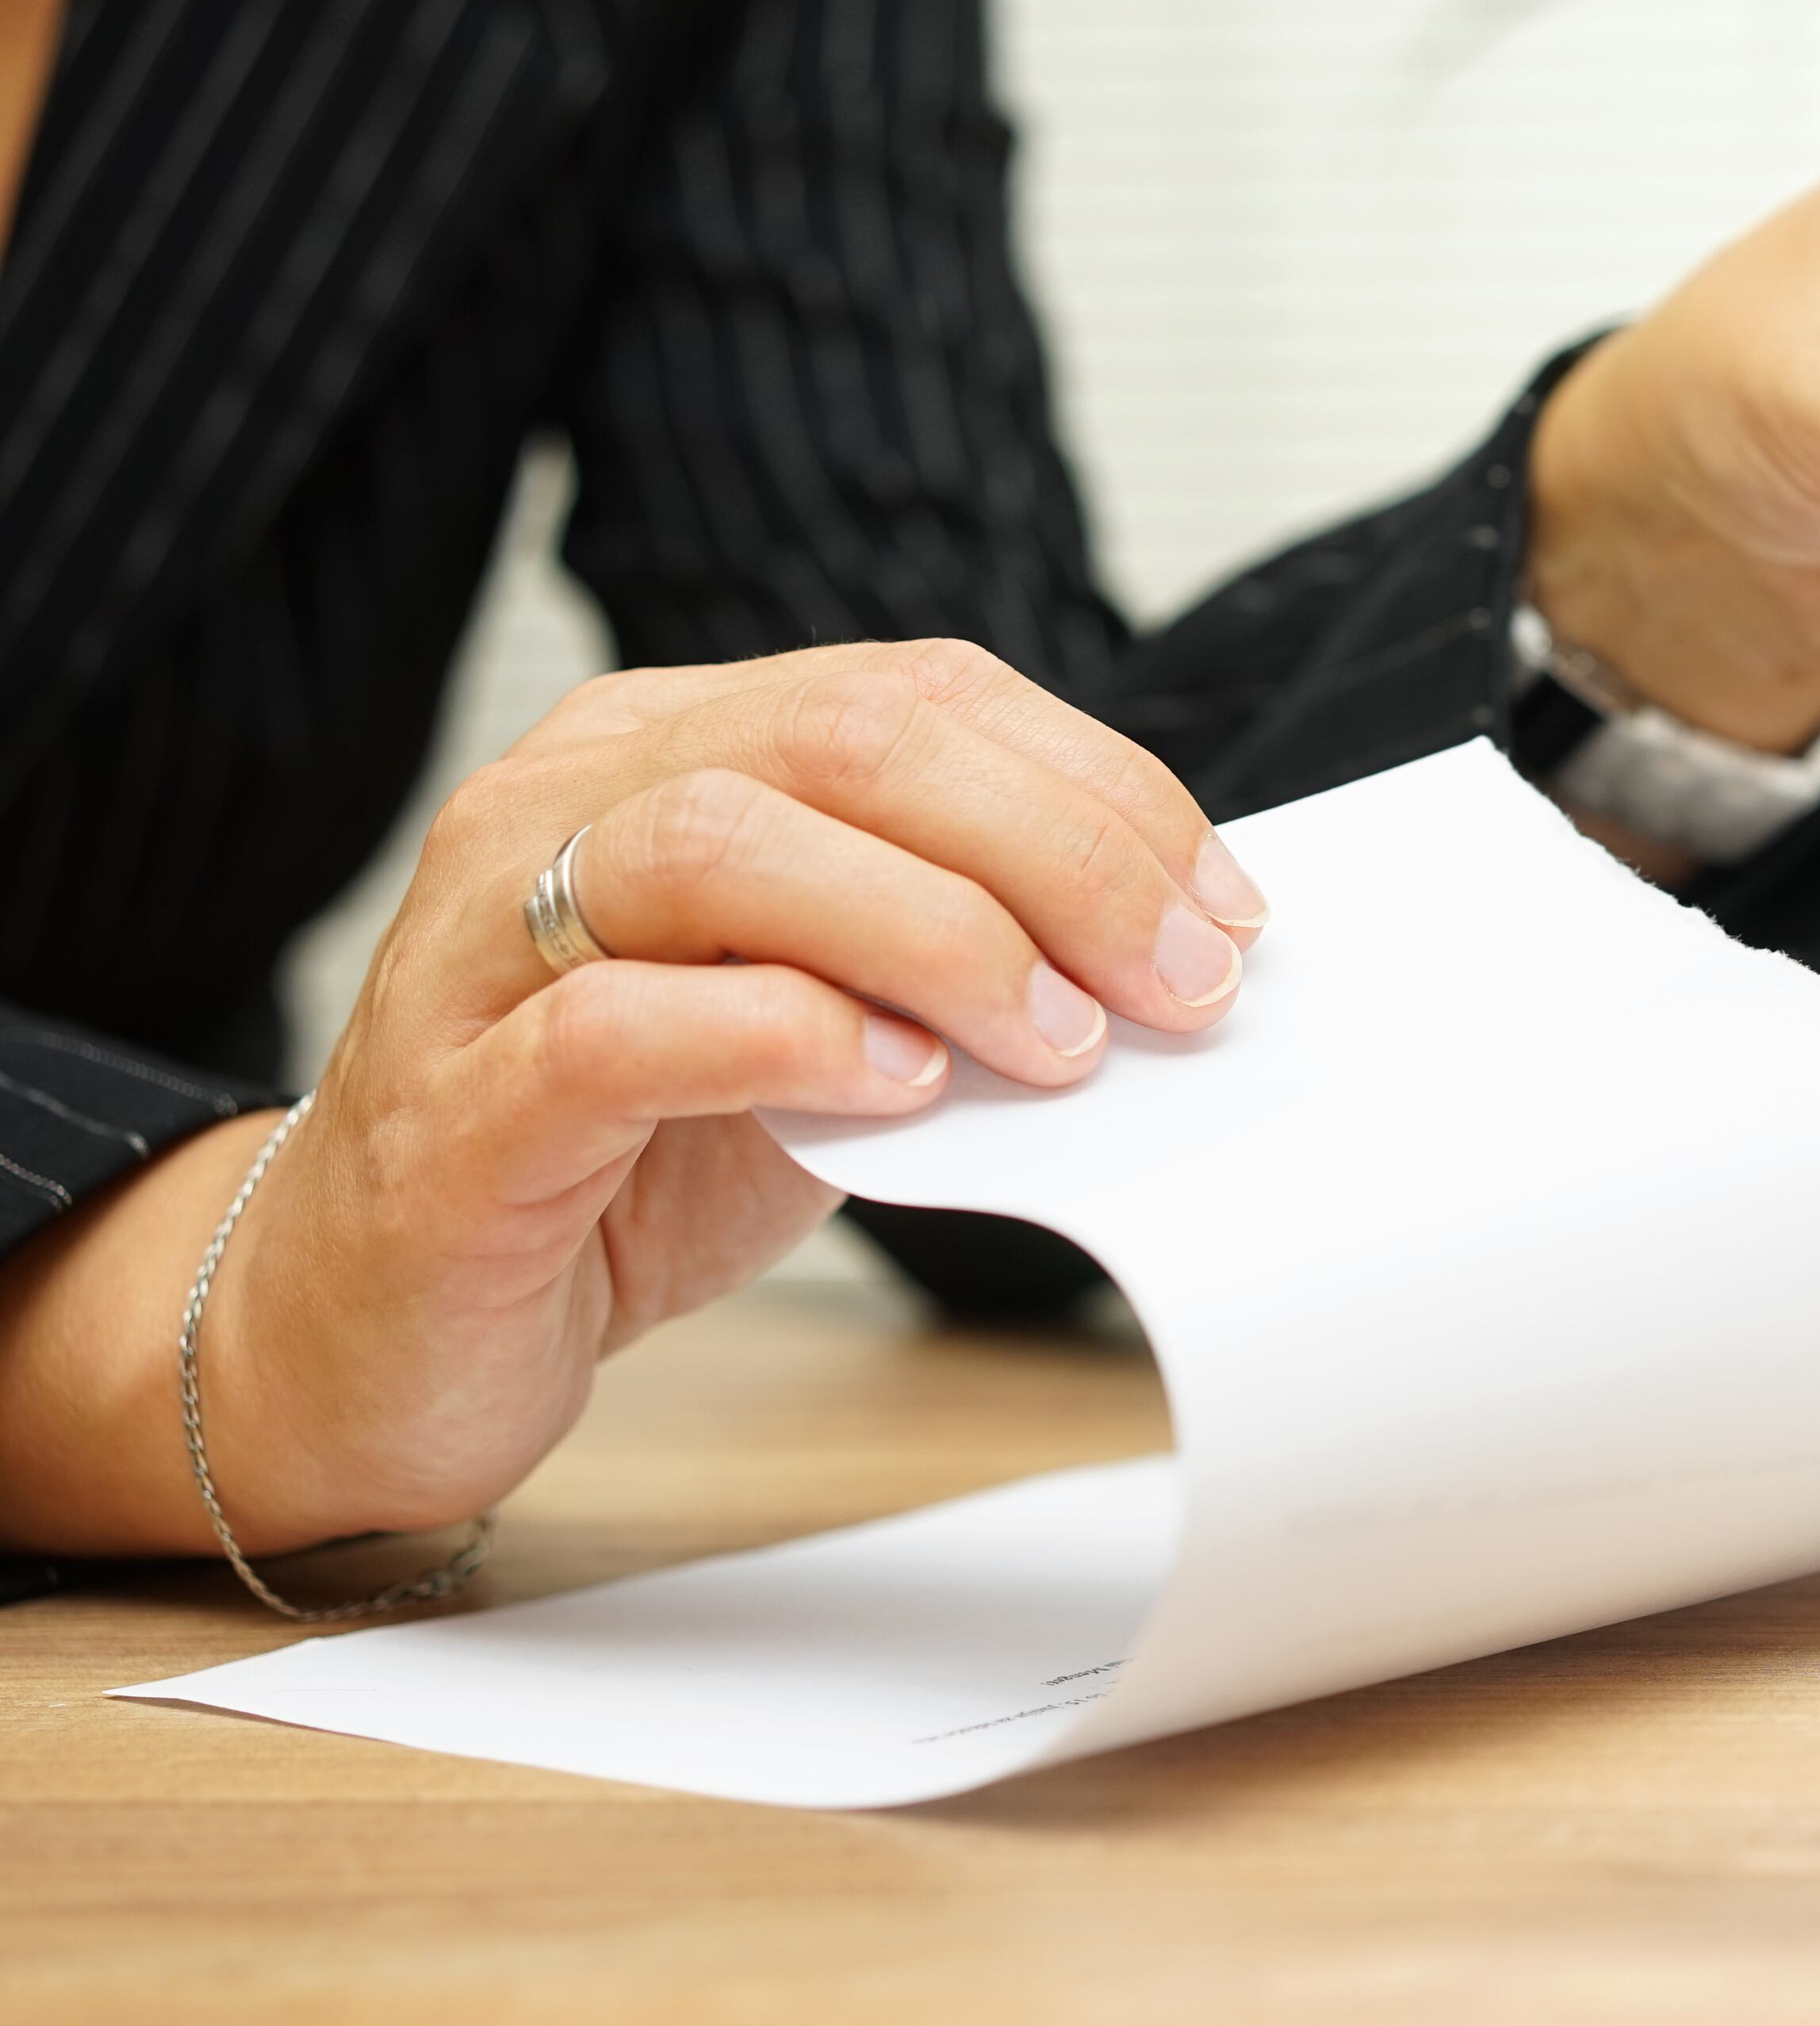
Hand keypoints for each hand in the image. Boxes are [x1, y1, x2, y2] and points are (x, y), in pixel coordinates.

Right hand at [0, 642, 1264, 1556]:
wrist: (389, 1332)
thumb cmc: (628, 1160)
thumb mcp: (826, 1024)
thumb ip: (951, 958)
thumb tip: (1170, 949)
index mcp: (662, 752)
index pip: (916, 694)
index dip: (1097, 790)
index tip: (1224, 911)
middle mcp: (560, 807)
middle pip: (841, 740)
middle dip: (1053, 854)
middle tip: (1176, 986)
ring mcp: (483, 949)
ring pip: (722, 845)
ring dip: (937, 933)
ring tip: (1056, 1041)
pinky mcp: (451, 1111)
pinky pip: (614, 1027)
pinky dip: (784, 1038)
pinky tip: (902, 1090)